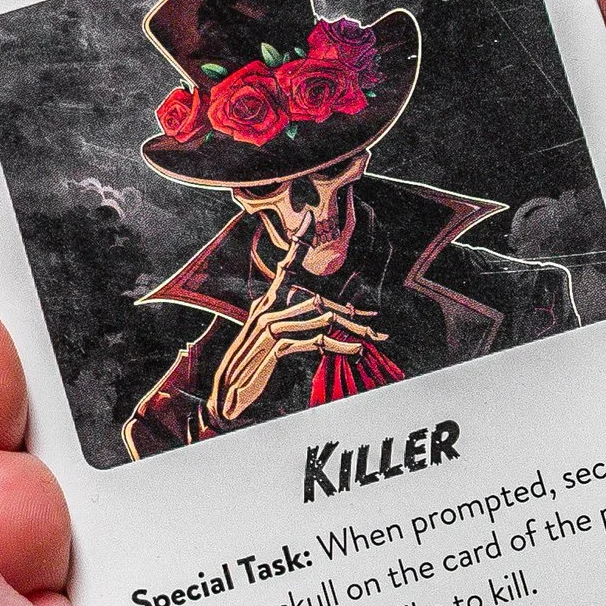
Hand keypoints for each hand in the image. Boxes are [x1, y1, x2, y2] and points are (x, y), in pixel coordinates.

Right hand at [209, 228, 372, 424]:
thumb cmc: (253, 362)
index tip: (309, 215)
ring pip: (319, 319)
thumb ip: (291, 319)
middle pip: (318, 300)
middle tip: (376, 315)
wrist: (229, 390)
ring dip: (348, 329)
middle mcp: (268, 309)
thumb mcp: (271, 334)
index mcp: (268, 301)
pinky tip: (354, 351)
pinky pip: (311, 343)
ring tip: (372, 334)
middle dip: (349, 310)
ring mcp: (269, 327)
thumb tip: (317, 309)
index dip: (298, 241)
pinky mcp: (273, 348)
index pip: (286, 265)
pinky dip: (335, 347)